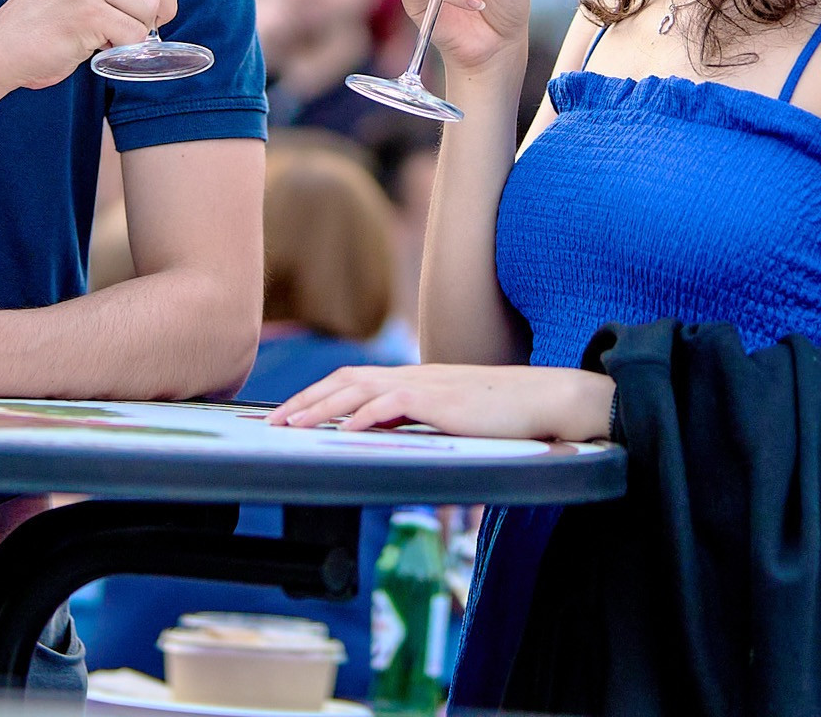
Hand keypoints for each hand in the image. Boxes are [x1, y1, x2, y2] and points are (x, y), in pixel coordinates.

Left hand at [267, 362, 613, 443]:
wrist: (548, 399)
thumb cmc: (507, 415)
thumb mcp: (455, 420)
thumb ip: (424, 426)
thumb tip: (394, 444)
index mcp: (415, 379)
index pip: (355, 380)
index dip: (319, 395)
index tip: (290, 413)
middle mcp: (414, 376)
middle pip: (346, 379)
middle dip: (305, 399)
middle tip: (272, 422)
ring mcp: (426, 385)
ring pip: (359, 388)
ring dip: (320, 407)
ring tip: (291, 426)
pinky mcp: (440, 401)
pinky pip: (391, 404)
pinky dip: (361, 417)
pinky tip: (341, 433)